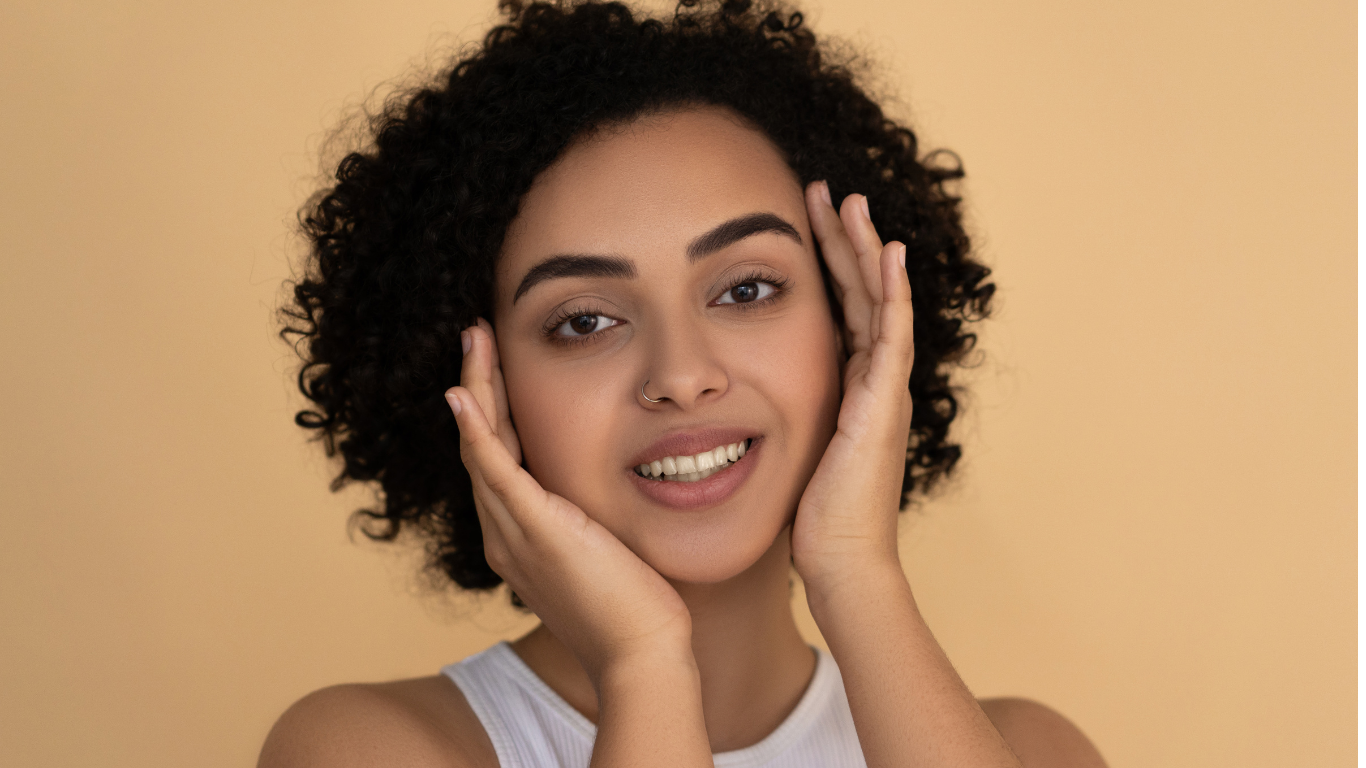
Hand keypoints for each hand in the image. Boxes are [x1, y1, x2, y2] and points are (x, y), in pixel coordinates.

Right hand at [445, 319, 693, 681]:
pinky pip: (496, 471)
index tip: (494, 368)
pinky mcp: (537, 531)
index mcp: (519, 540)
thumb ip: (592, 524)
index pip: (498, 461)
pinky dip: (478, 431)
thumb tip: (605, 502)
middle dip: (476, 387)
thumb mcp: (606, 555)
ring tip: (473, 340)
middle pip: (480, 447)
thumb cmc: (636, 612)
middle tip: (475, 335)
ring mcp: (514, 535)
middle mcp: (504, 537)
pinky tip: (464, 395)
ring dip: (474, 389)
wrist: (641, 656)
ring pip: (481, 448)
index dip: (493, 411)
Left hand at [790, 183, 914, 589]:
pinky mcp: (884, 402)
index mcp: (849, 386)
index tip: (805, 221)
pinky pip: (893, 334)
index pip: (841, 308)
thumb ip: (774, 416)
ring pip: (880, 300)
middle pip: (862, 292)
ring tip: (851, 201)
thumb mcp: (788, 449)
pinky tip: (887, 252)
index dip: (826, 263)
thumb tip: (730, 402)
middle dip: (844, 240)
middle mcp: (873, 380)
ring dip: (865, 249)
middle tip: (828, 191)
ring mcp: (884, 389)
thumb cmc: (809, 518)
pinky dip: (892, 291)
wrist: (840, 561)